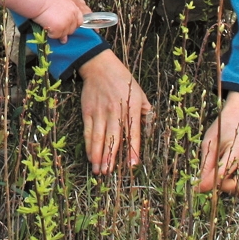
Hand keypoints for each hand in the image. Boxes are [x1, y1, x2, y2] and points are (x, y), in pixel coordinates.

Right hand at [32, 0, 84, 41]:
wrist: (39, 0)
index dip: (72, 25)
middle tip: (54, 24)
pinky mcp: (59, 28)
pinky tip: (46, 25)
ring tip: (48, 23)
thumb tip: (65, 34)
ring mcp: (66, 23)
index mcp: (74, 9)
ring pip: (63, 35)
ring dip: (56, 32)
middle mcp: (72, 16)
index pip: (79, 22)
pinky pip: (55, 36)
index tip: (65, 24)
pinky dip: (49, 33)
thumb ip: (66, 16)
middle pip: (71, 30)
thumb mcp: (61, 4)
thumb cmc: (47, 0)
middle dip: (63, 30)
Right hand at [78, 50, 152, 173]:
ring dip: (98, 155)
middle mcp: (116, 110)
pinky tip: (90, 156)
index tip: (133, 165)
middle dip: (110, 157)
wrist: (100, 66)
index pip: (133, 132)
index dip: (133, 149)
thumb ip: (146, 111)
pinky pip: (88, 131)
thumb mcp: (140, 93)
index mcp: (132, 107)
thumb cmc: (123, 81)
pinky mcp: (88, 111)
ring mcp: (100, 111)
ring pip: (98, 137)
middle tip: (109, 173)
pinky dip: (88, 145)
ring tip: (99, 170)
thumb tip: (150, 127)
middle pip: (113, 137)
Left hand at [195, 92, 238, 198]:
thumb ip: (206, 164)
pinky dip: (237, 187)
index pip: (223, 173)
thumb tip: (199, 185)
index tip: (197, 187)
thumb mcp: (210, 141)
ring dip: (232, 189)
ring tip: (222, 177)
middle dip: (223, 187)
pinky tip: (229, 176)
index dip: (208, 183)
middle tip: (213, 178)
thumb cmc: (222, 128)